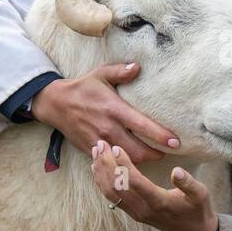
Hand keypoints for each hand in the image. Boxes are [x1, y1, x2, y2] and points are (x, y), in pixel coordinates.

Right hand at [32, 62, 179, 163]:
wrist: (55, 104)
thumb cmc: (83, 88)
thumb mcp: (101, 74)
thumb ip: (120, 71)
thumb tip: (138, 67)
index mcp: (114, 109)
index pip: (142, 125)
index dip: (160, 136)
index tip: (176, 142)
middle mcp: (107, 128)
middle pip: (137, 151)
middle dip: (155, 154)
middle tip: (168, 152)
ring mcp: (99, 141)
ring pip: (125, 160)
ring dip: (142, 162)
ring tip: (154, 156)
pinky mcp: (91, 150)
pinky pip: (111, 163)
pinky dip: (124, 163)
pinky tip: (134, 161)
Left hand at [90, 139, 217, 230]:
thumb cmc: (198, 210)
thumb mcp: (201, 194)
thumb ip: (188, 183)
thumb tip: (176, 171)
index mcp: (159, 202)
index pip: (134, 182)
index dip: (123, 164)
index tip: (115, 147)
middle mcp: (143, 210)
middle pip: (116, 187)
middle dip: (105, 164)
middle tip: (99, 144)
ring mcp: (136, 213)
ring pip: (110, 193)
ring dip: (100, 172)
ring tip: (95, 152)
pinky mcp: (133, 213)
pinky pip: (112, 197)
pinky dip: (102, 182)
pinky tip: (98, 168)